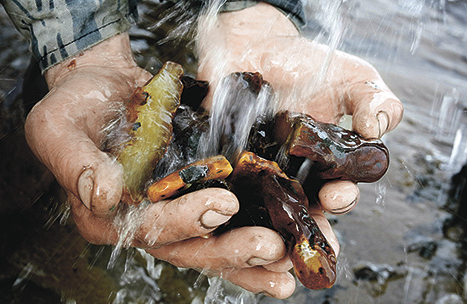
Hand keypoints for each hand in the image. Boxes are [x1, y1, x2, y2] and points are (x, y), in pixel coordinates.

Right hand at [25, 33, 294, 297]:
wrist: (104, 84)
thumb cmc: (74, 105)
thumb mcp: (57, 129)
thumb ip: (75, 165)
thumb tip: (104, 195)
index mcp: (105, 218)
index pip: (146, 228)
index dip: (184, 221)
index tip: (221, 204)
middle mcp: (142, 222)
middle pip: (189, 247)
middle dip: (230, 250)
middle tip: (272, 247)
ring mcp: (172, 209)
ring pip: (214, 241)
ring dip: (252, 254)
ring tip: (290, 260)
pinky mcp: (196, 190)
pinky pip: (228, 216)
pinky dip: (257, 223)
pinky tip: (289, 234)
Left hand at [196, 2, 402, 296]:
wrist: (254, 48)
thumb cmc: (308, 66)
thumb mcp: (352, 79)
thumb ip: (374, 101)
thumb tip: (378, 128)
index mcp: (326, 169)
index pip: (338, 194)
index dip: (340, 200)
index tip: (337, 195)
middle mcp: (291, 181)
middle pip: (299, 215)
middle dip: (302, 233)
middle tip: (298, 247)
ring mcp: (255, 177)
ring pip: (260, 212)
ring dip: (262, 231)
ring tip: (260, 246)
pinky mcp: (222, 168)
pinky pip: (219, 189)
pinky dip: (218, 201)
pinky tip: (216, 212)